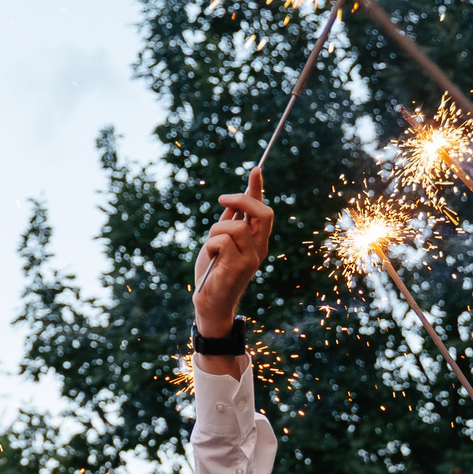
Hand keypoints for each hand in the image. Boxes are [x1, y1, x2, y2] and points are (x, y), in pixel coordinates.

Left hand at [192, 166, 273, 335]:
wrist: (210, 304)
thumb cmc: (213, 274)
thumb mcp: (219, 243)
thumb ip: (228, 224)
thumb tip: (231, 202)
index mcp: (257, 242)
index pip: (262, 210)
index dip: (258, 189)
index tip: (255, 169)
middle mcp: (259, 249)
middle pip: (261, 212)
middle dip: (241, 199)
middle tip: (221, 198)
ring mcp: (251, 258)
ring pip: (234, 226)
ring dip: (216, 230)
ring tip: (211, 247)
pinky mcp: (239, 267)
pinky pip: (222, 241)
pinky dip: (211, 245)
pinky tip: (211, 258)